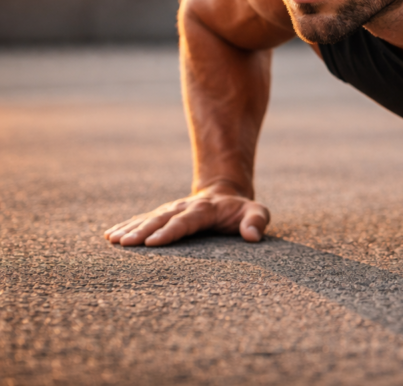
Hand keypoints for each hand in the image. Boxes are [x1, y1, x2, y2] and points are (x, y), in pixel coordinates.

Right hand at [104, 188, 269, 246]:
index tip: (152, 242)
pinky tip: (110, 235)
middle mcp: (183, 207)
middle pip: (161, 219)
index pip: (185, 221)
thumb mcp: (256, 211)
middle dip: (143, 231)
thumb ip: (257, 221)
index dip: (169, 231)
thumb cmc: (241, 210)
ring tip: (113, 240)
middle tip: (125, 243)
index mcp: (205, 209)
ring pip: (148, 218)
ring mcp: (170, 210)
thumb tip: (253, 236)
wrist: (224, 194)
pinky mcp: (162, 214)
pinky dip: (126, 226)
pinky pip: (142, 219)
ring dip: (130, 228)